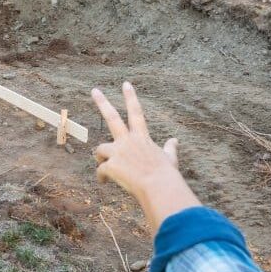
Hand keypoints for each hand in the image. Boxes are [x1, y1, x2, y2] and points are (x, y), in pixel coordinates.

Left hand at [91, 82, 200, 233]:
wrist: (159, 187)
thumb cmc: (166, 175)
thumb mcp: (170, 158)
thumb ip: (170, 148)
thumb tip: (175, 140)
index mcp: (142, 138)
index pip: (136, 112)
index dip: (131, 97)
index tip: (126, 84)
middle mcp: (128, 141)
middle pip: (112, 117)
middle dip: (103, 102)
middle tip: (94, 90)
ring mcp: (118, 152)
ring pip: (99, 149)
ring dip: (100, 157)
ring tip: (103, 165)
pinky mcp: (110, 166)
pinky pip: (100, 171)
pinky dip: (101, 177)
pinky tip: (104, 182)